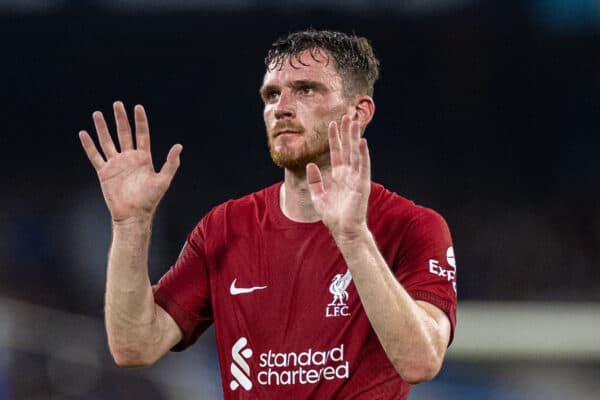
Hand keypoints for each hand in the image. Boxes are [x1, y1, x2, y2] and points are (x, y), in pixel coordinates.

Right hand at [79, 101, 181, 224]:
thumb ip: (171, 163)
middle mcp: (129, 158)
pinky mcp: (104, 172)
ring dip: (102, 128)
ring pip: (107, 141)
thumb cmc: (150, 200)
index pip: (141, 134)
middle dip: (120, 119)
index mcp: (143, 158)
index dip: (140, 121)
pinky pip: (95, 156)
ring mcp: (116, 164)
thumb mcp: (163, 180)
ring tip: (97, 114)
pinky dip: (89, 145)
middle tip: (117, 104)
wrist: (133, 215)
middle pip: (124, 133)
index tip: (137, 107)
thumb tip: (179, 146)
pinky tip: (84, 134)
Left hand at [306, 115, 370, 240]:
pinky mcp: (362, 184)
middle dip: (346, 132)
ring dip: (354, 137)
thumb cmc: (332, 216)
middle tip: (346, 115)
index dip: (334, 138)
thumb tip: (310, 165)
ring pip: (355, 152)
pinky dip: (363, 154)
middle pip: (347, 148)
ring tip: (353, 122)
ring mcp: (356, 177)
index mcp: (338, 175)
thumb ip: (314, 181)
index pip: (336, 152)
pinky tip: (362, 142)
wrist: (343, 230)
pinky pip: (363, 166)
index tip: (332, 123)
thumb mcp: (318, 196)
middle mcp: (348, 174)